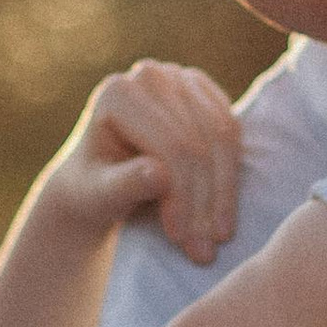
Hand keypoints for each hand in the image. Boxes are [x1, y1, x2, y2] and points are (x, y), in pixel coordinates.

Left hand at [36, 62, 242, 262]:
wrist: (101, 180)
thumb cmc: (94, 189)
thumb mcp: (98, 196)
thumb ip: (123, 184)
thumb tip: (159, 175)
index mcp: (118, 92)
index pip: (171, 144)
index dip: (183, 195)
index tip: (183, 240)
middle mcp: (150, 76)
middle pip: (198, 141)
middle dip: (204, 200)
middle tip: (204, 250)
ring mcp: (181, 78)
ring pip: (222, 136)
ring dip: (223, 193)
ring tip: (217, 238)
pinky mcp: (204, 92)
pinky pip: (232, 133)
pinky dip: (230, 176)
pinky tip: (222, 212)